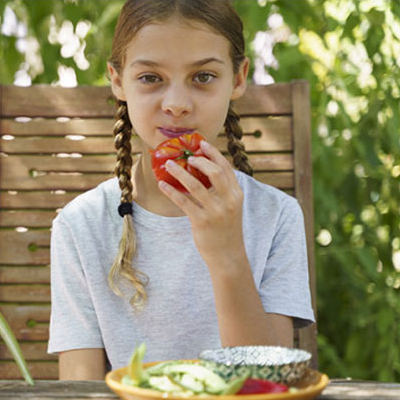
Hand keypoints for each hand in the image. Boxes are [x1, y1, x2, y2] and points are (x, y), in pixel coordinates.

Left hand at [157, 139, 245, 269]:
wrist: (228, 255)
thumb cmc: (226, 229)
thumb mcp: (231, 208)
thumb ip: (224, 191)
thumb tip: (205, 171)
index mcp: (237, 194)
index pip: (226, 168)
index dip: (214, 153)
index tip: (202, 143)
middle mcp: (229, 201)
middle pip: (214, 172)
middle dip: (199, 160)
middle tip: (186, 157)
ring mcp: (215, 211)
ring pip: (195, 185)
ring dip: (180, 172)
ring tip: (169, 165)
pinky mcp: (202, 222)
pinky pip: (184, 202)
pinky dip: (171, 191)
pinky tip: (162, 185)